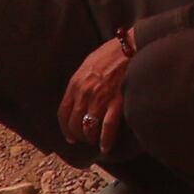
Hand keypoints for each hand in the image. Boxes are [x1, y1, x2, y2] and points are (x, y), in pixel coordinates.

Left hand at [57, 30, 132, 155]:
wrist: (130, 47)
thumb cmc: (111, 53)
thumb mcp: (88, 64)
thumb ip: (82, 81)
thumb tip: (80, 96)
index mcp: (75, 83)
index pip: (63, 112)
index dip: (65, 128)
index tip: (69, 136)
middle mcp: (84, 93)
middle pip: (74, 123)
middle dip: (78, 136)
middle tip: (84, 140)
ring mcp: (100, 98)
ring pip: (89, 128)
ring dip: (91, 138)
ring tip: (95, 141)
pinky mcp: (116, 102)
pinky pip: (107, 127)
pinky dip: (105, 140)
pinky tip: (105, 147)